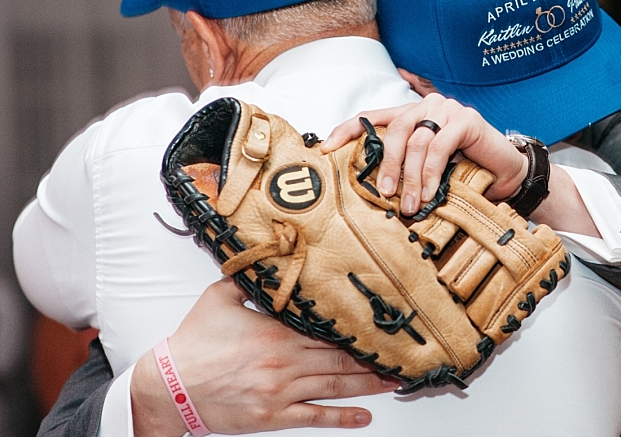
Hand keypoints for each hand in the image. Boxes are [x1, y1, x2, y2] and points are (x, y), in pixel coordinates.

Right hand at [131, 278, 393, 435]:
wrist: (168, 388)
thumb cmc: (192, 344)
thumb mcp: (218, 298)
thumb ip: (246, 278)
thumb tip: (263, 254)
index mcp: (277, 331)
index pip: (328, 328)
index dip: (358, 328)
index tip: (383, 324)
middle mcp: (285, 361)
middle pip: (340, 357)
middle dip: (373, 356)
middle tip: (401, 353)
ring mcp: (281, 391)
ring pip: (335, 385)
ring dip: (369, 383)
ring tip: (394, 379)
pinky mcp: (273, 416)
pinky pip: (315, 416)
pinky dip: (342, 417)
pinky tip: (364, 415)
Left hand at [323, 94, 528, 215]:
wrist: (505, 174)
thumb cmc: (464, 173)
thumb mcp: (426, 171)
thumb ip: (404, 168)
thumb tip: (371, 188)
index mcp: (413, 115)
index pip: (373, 117)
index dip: (348, 130)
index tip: (326, 148)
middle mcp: (428, 106)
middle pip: (396, 130)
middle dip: (388, 164)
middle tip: (386, 193)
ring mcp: (449, 110)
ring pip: (418, 141)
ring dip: (411, 176)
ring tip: (410, 204)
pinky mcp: (467, 119)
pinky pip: (440, 146)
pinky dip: (432, 172)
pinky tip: (430, 192)